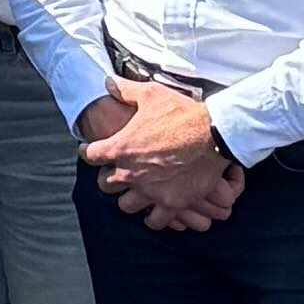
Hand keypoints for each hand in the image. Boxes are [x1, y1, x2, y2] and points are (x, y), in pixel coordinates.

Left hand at [80, 83, 242, 224]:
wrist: (214, 134)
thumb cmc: (182, 114)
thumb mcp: (151, 95)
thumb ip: (125, 90)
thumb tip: (107, 82)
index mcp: (121, 147)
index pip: (91, 156)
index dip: (89, 152)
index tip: (90, 152)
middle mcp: (131, 173)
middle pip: (105, 185)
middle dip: (108, 178)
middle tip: (115, 173)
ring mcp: (150, 191)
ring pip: (126, 206)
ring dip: (128, 199)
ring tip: (134, 193)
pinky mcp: (171, 203)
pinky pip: (155, 221)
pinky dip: (153, 218)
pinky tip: (153, 212)